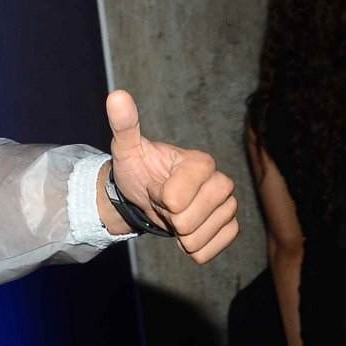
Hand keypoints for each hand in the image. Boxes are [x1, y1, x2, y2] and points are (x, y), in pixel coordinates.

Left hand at [104, 89, 238, 262]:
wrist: (144, 196)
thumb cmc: (138, 169)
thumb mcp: (126, 148)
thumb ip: (124, 125)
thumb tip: (116, 96)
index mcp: (199, 162)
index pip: (188, 187)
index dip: (168, 195)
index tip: (157, 191)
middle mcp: (220, 181)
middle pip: (199, 213)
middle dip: (173, 217)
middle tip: (162, 205)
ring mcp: (226, 205)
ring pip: (207, 231)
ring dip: (182, 234)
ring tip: (170, 218)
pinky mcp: (228, 226)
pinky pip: (215, 247)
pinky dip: (195, 249)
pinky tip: (183, 237)